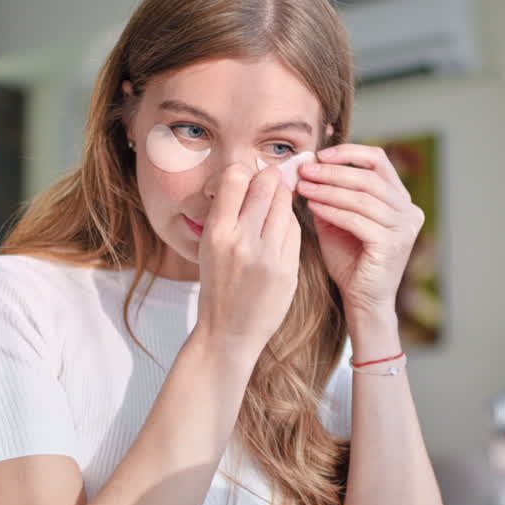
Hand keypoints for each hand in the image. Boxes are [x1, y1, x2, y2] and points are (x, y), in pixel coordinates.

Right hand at [193, 162, 300, 360]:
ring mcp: (267, 256)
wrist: (228, 332)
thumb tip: (251, 175)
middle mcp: (241, 241)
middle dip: (271, 180)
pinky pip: (295, 230)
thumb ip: (228, 212)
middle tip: (271, 183)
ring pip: (285, 205)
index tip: (249, 178)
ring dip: (283, 200)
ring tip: (274, 207)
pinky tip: (281, 229)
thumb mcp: (210, 246)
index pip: (236, 177)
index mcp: (216, 233)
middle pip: (267, 185)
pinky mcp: (287, 270)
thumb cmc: (218, 285)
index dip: (246, 172)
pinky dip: (289, 223)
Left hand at [296, 144, 424, 317]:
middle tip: (304, 169)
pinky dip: (333, 210)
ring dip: (328, 189)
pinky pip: (358, 219)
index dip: (349, 153)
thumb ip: (330, 194)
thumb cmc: (350, 261)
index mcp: (400, 199)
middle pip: (369, 177)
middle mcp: (409, 210)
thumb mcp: (338, 220)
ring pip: (363, 197)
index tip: (319, 155)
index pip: (379, 161)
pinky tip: (312, 205)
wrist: (362, 300)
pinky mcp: (392, 245)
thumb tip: (306, 167)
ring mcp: (404, 228)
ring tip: (303, 186)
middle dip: (333, 172)